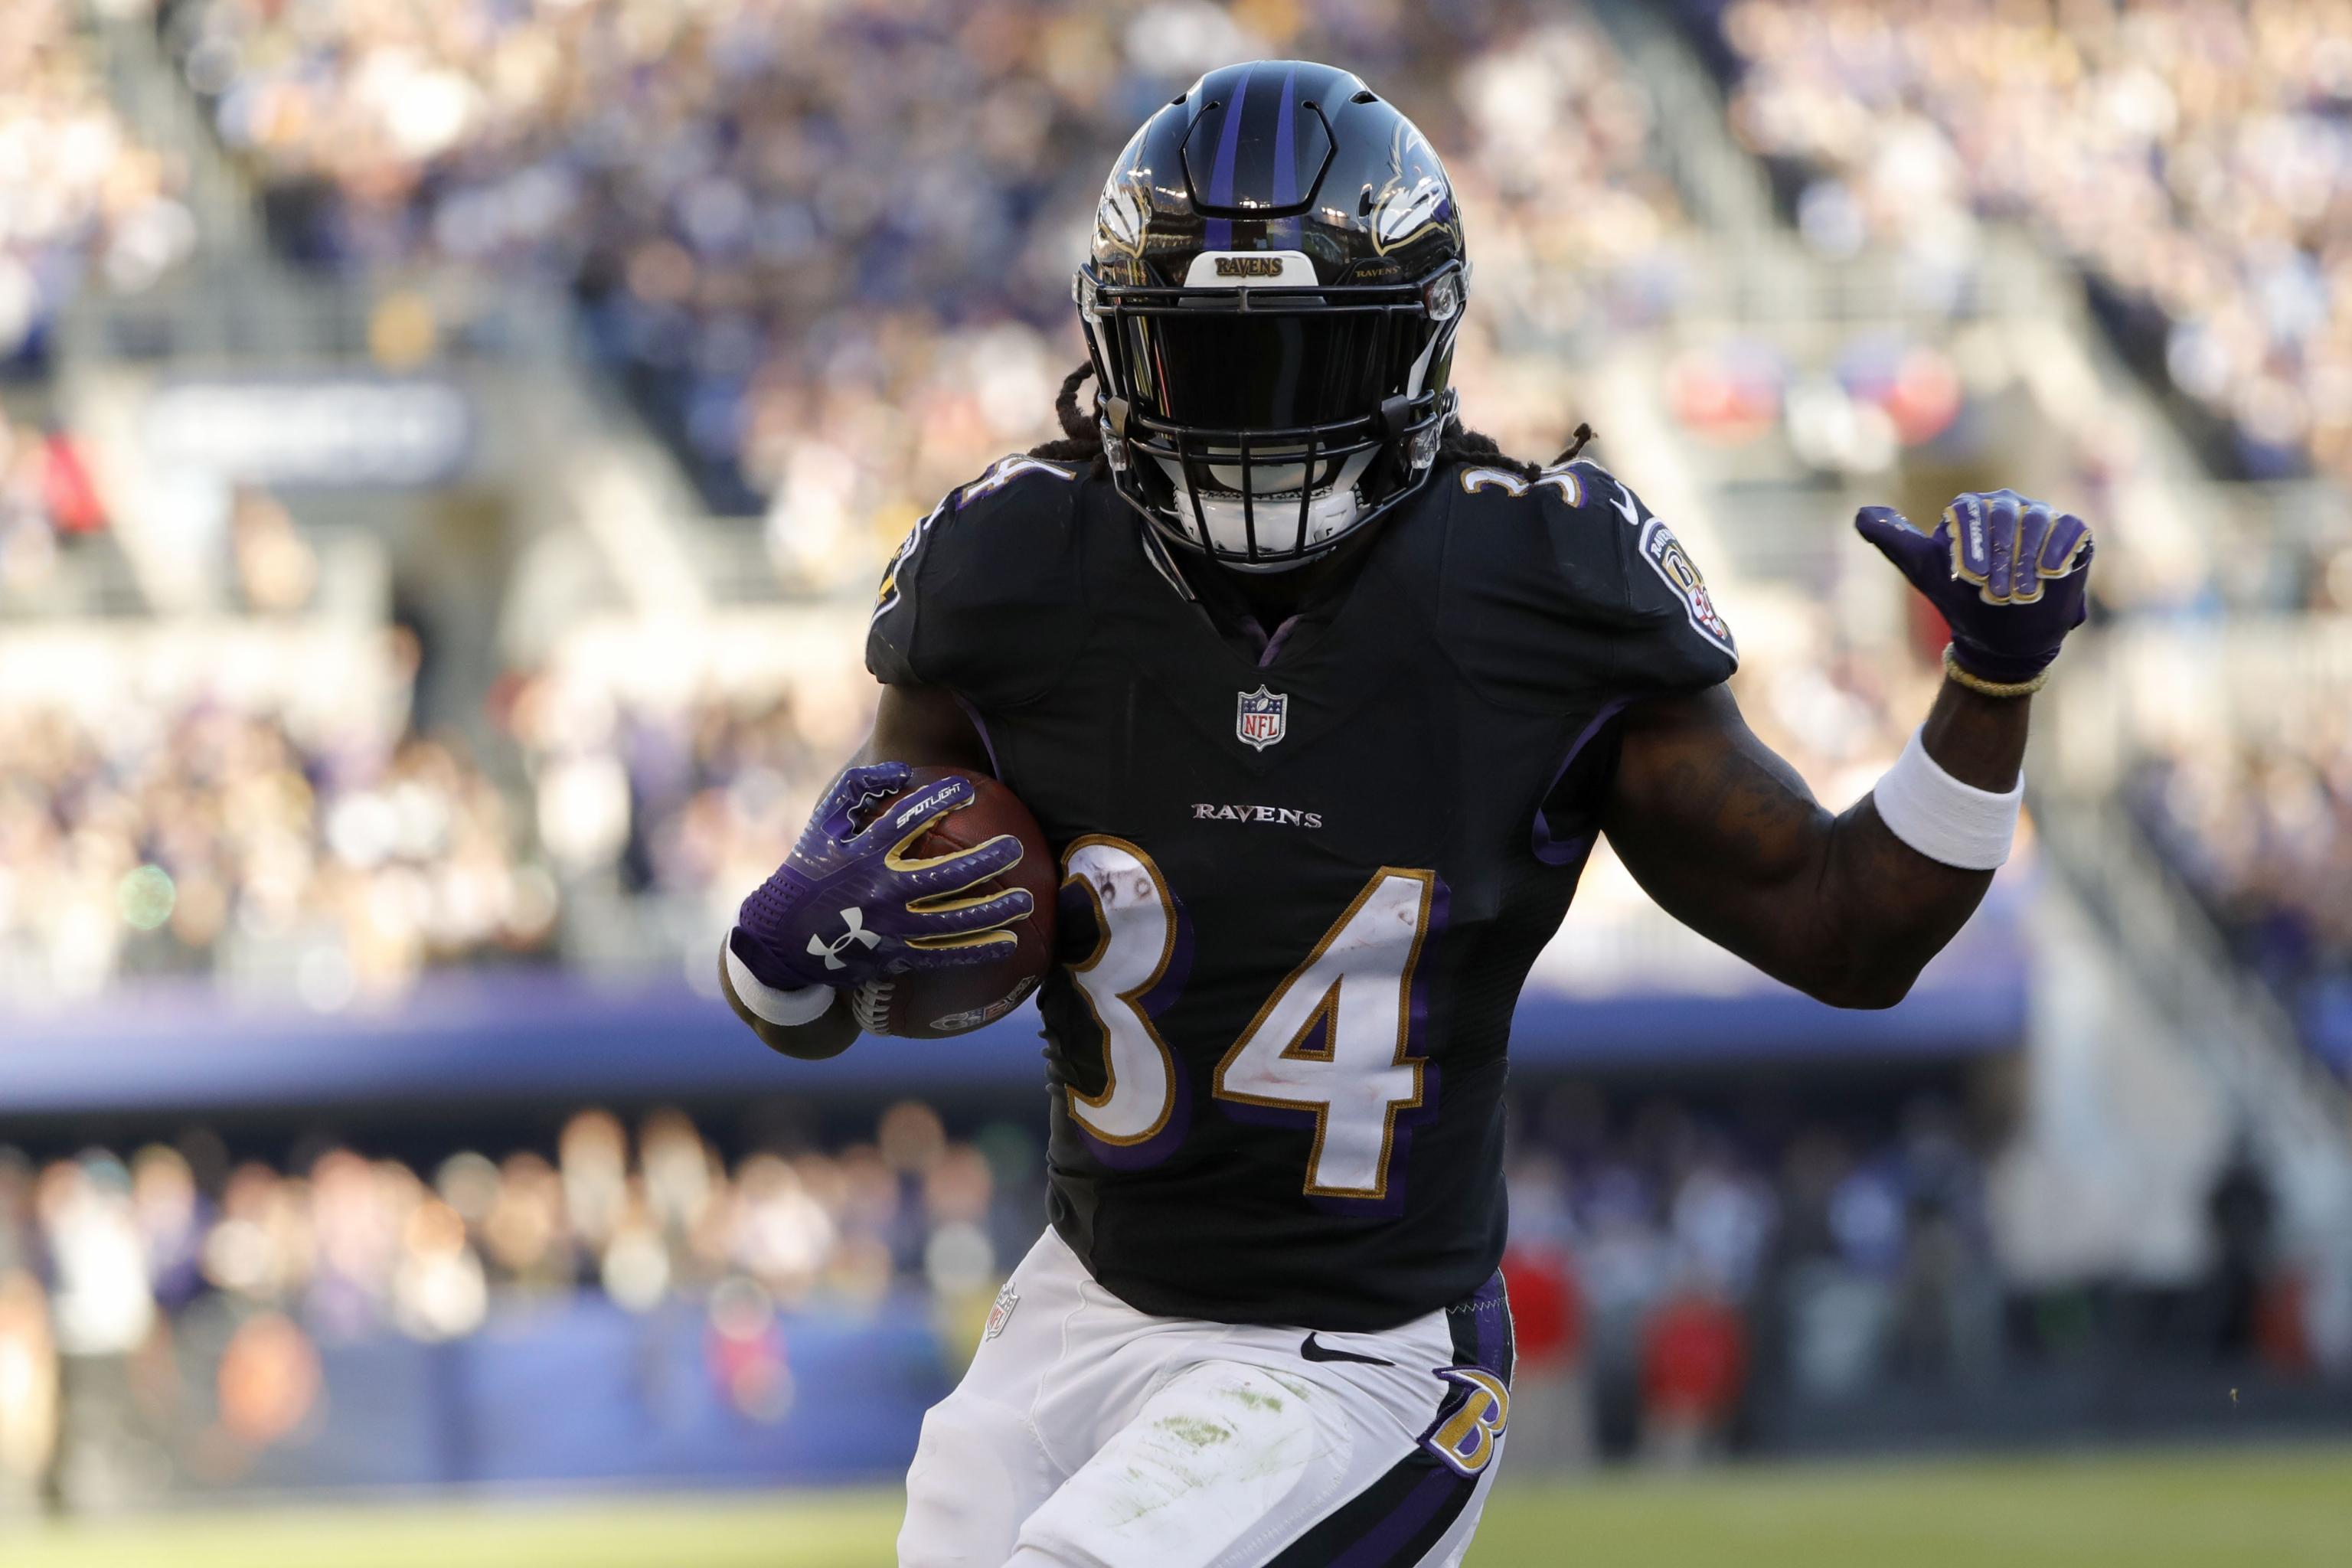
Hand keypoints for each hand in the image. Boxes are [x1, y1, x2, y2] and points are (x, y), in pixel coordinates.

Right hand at [731, 762, 1033, 991]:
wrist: (783, 938)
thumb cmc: (810, 869)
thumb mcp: (824, 823)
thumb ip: (859, 788)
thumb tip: (904, 768)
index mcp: (862, 854)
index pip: (905, 822)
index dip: (938, 803)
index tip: (968, 792)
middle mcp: (879, 891)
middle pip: (942, 875)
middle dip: (984, 861)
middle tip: (1016, 848)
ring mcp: (889, 927)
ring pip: (951, 921)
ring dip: (992, 911)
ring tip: (1026, 901)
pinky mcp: (894, 956)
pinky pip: (942, 954)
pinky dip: (976, 950)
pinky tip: (1009, 943)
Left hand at [1856, 490, 2092, 684]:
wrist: (2000, 632)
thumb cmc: (1959, 596)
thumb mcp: (1921, 568)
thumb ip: (1892, 538)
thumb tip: (1863, 514)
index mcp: (1974, 508)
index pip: (1969, 512)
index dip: (1969, 545)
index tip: (1967, 578)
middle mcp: (2009, 505)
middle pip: (2005, 515)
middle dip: (2000, 556)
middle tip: (1996, 592)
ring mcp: (2042, 518)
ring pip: (2038, 521)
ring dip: (2027, 558)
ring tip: (2021, 592)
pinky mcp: (2072, 533)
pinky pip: (2070, 529)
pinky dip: (2059, 550)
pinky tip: (2051, 573)